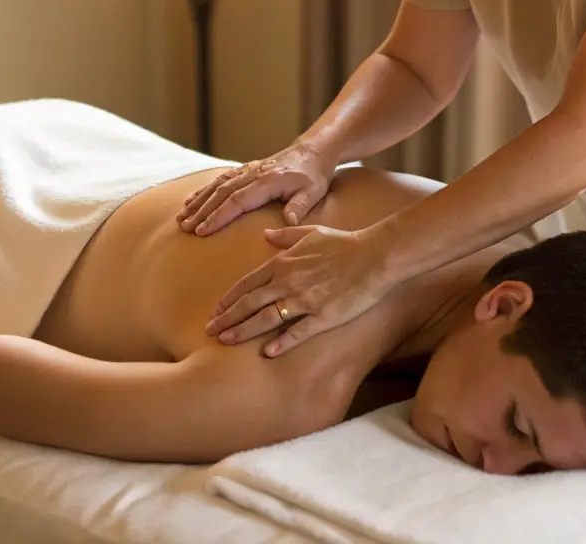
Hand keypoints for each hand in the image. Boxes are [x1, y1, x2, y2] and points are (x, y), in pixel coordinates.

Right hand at [177, 141, 337, 234]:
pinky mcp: (245, 170)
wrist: (312, 152)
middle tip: (185, 228)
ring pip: (217, 185)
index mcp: (268, 181)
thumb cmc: (313, 176)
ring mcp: (247, 170)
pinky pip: (220, 179)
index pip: (238, 200)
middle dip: (202, 211)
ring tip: (181, 218)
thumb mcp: (313, 192)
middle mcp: (253, 174)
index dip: (219, 216)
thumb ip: (299, 206)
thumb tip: (288, 221)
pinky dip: (204, 190)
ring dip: (198, 201)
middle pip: (222, 193)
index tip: (202, 230)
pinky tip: (191, 201)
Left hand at [205, 224, 393, 356]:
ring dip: (244, 331)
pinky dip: (280, 343)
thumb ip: (286, 237)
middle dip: (227, 318)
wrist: (375, 256)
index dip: (230, 298)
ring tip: (226, 341)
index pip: (248, 283)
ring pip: (266, 319)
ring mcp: (304, 300)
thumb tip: (266, 235)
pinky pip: (297, 332)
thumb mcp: (312, 233)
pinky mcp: (323, 316)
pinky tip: (266, 352)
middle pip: (250, 303)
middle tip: (210, 331)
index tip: (217, 310)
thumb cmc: (345, 243)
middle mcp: (288, 282)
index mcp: (284, 263)